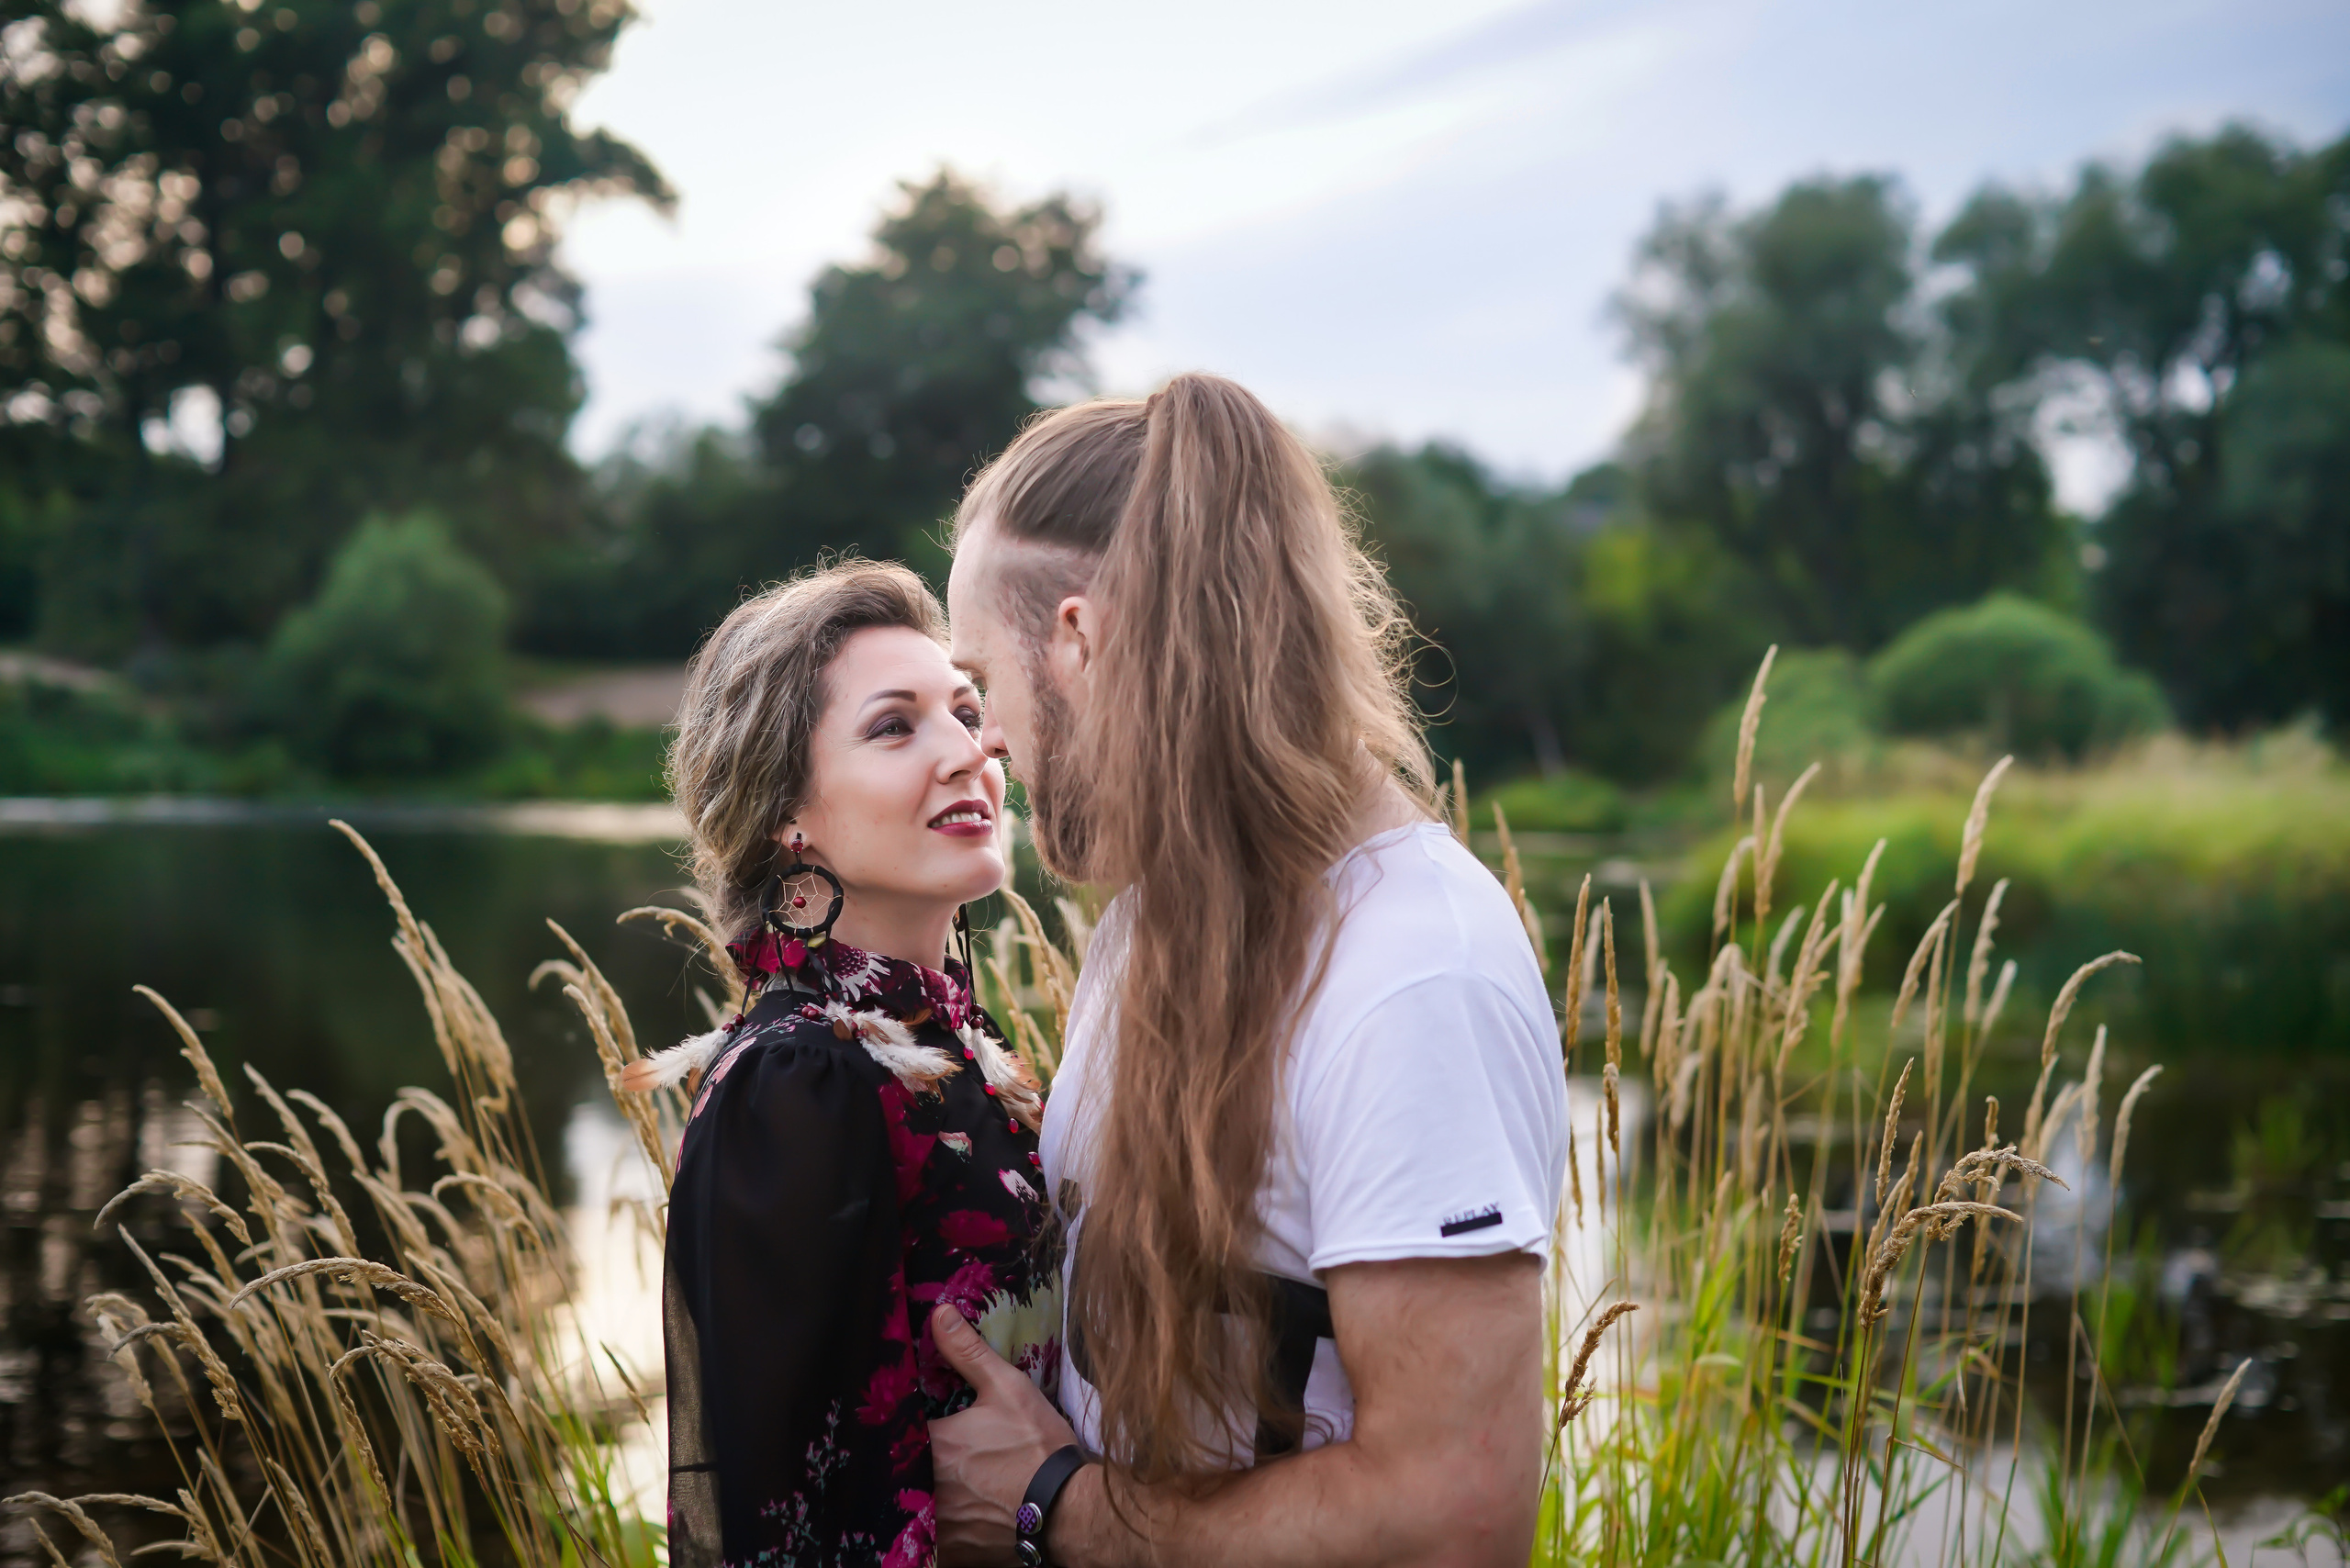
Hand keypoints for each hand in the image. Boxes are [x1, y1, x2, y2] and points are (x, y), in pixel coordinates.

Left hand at [927, 1302, 1081, 1565]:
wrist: (1068, 1510)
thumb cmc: (1037, 1447)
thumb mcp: (1007, 1388)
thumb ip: (968, 1353)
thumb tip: (939, 1313)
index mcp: (934, 1444)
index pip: (899, 1429)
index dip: (905, 1424)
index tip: (916, 1420)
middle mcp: (926, 1487)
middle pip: (904, 1470)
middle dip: (913, 1460)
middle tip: (938, 1453)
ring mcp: (938, 1524)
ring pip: (917, 1505)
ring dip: (927, 1493)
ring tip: (952, 1483)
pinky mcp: (953, 1550)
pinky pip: (932, 1539)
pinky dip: (943, 1525)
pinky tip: (963, 1513)